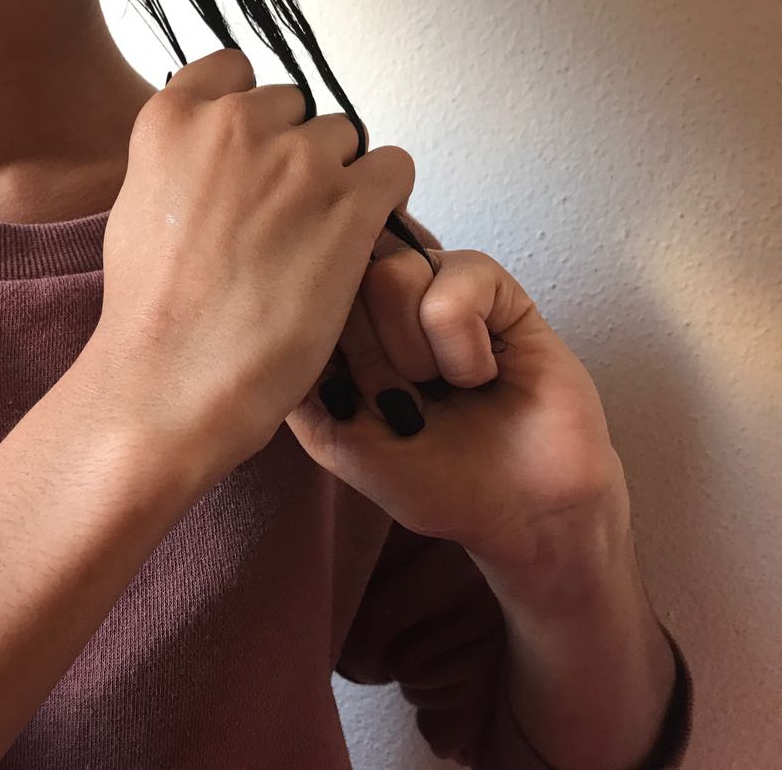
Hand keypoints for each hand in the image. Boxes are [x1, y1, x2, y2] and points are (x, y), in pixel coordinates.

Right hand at [86, 47, 414, 482]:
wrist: (171, 380)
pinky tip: (357, 240)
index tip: (250, 156)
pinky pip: (394, 168)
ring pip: (346, 137)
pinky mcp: (350, 206)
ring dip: (340, 177)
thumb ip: (181, 161)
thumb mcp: (137, 208)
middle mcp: (238, 123)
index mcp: (174, 118)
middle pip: (295, 106)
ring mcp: (298, 162)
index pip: (234, 69)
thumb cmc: (149, 312)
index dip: (251, 115)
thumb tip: (218, 157)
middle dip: (294, 151)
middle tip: (282, 216)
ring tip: (316, 239)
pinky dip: (385, 198)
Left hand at [286, 246, 627, 567]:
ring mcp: (443, 285)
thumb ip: (295, 380)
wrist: (517, 515)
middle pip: (345, 275)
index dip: (323, 348)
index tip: (352, 401)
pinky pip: (456, 284)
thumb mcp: (337, 438)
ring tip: (440, 390)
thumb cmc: (430, 478)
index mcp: (348, 325)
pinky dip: (461, 348)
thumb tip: (270, 320)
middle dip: (367, 357)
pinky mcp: (500, 291)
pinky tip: (482, 377)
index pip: (306, 290)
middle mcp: (390, 296)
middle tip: (402, 403)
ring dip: (411, 353)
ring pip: (394, 273)